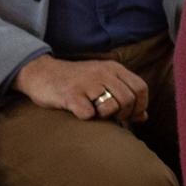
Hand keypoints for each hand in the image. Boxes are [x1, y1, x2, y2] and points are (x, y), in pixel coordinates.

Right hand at [11, 55, 150, 122]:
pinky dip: (86, 117)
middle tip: (112, 117)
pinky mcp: (70, 95)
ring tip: (94, 112)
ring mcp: (86, 83)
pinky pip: (88, 114)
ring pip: (111, 107)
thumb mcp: (103, 82)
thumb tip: (144, 117)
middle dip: (124, 114)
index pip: (141, 88)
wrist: (41, 73)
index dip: (141, 106)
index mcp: (113, 68)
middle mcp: (102, 73)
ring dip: (105, 116)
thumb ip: (124, 95)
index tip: (132, 116)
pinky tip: (79, 112)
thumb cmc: (76, 83)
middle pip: (128, 99)